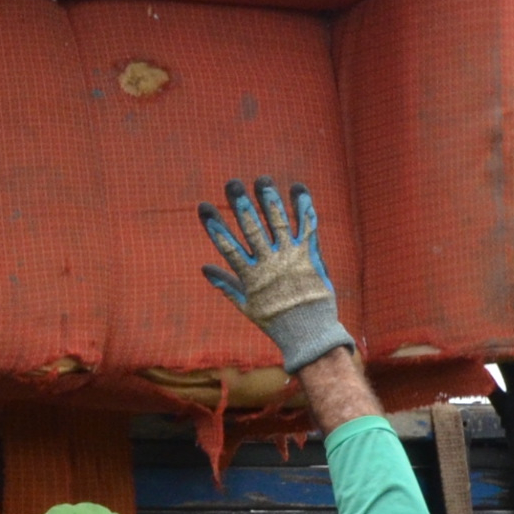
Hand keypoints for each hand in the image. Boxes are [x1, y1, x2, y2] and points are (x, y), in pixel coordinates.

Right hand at [199, 178, 353, 373]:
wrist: (310, 334)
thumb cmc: (276, 323)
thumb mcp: (246, 307)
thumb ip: (226, 284)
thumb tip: (204, 267)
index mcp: (250, 277)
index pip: (227, 247)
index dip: (215, 226)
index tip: (203, 206)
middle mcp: (269, 265)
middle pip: (252, 230)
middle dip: (241, 205)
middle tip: (232, 184)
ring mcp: (290, 259)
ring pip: (277, 224)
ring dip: (269, 200)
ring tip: (262, 180)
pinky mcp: (310, 256)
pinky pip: (306, 227)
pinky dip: (303, 207)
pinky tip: (297, 187)